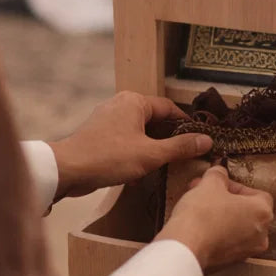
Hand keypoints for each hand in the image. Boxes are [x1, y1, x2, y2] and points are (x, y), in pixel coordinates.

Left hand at [49, 92, 211, 200]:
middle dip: (169, 138)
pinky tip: (141, 173)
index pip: (170, 108)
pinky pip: (126, 140)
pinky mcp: (99, 135)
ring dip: (153, 148)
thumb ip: (180, 147)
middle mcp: (121, 104)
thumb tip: (207, 140)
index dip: (187, 124)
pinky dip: (136, 153)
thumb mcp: (150, 154)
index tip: (200, 139)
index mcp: (135, 101)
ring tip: (166, 166)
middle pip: (155, 120)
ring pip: (140, 132)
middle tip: (186, 155)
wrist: (67, 170)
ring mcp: (108, 119)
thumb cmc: (109, 157)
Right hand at [155, 166, 272, 271]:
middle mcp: (260, 235)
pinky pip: (227, 242)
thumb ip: (218, 174)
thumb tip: (219, 173)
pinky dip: (217, 232)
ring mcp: (246, 251)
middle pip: (247, 211)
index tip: (220, 184)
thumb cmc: (202, 215)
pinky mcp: (230, 263)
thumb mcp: (210, 183)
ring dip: (220, 215)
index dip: (237, 186)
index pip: (258, 194)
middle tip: (207, 192)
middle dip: (225, 199)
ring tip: (199, 206)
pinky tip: (198, 225)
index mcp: (262, 213)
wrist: (186, 249)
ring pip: (237, 227)